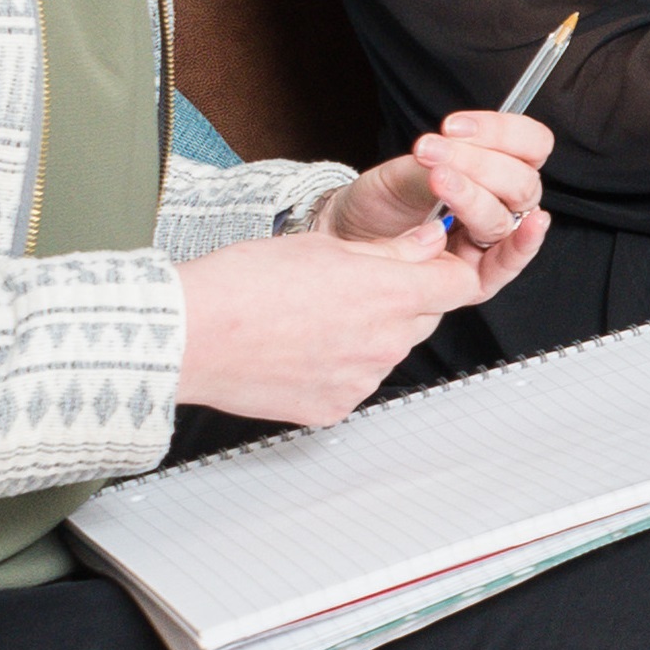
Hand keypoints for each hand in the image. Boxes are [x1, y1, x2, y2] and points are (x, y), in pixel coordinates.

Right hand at [172, 209, 547, 426]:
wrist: (190, 337)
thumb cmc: (245, 283)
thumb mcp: (324, 245)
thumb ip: (389, 250)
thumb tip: (430, 242)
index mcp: (387, 293)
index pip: (458, 284)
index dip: (445, 269)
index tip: (431, 262)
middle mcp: (383, 342)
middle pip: (425, 317)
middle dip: (405, 299)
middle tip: (356, 284)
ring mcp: (361, 381)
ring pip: (390, 350)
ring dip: (372, 333)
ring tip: (317, 315)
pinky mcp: (336, 408)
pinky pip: (358, 381)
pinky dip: (342, 365)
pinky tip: (304, 346)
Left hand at [322, 112, 553, 256]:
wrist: (348, 236)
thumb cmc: (380, 202)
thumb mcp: (407, 172)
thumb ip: (441, 161)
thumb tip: (461, 151)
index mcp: (495, 172)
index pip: (530, 145)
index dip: (502, 131)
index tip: (454, 126)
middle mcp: (501, 205)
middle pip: (523, 181)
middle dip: (479, 164)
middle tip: (433, 155)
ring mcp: (491, 242)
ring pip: (508, 215)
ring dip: (473, 194)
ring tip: (437, 180)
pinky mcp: (477, 278)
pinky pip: (509, 263)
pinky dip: (523, 243)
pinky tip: (531, 225)